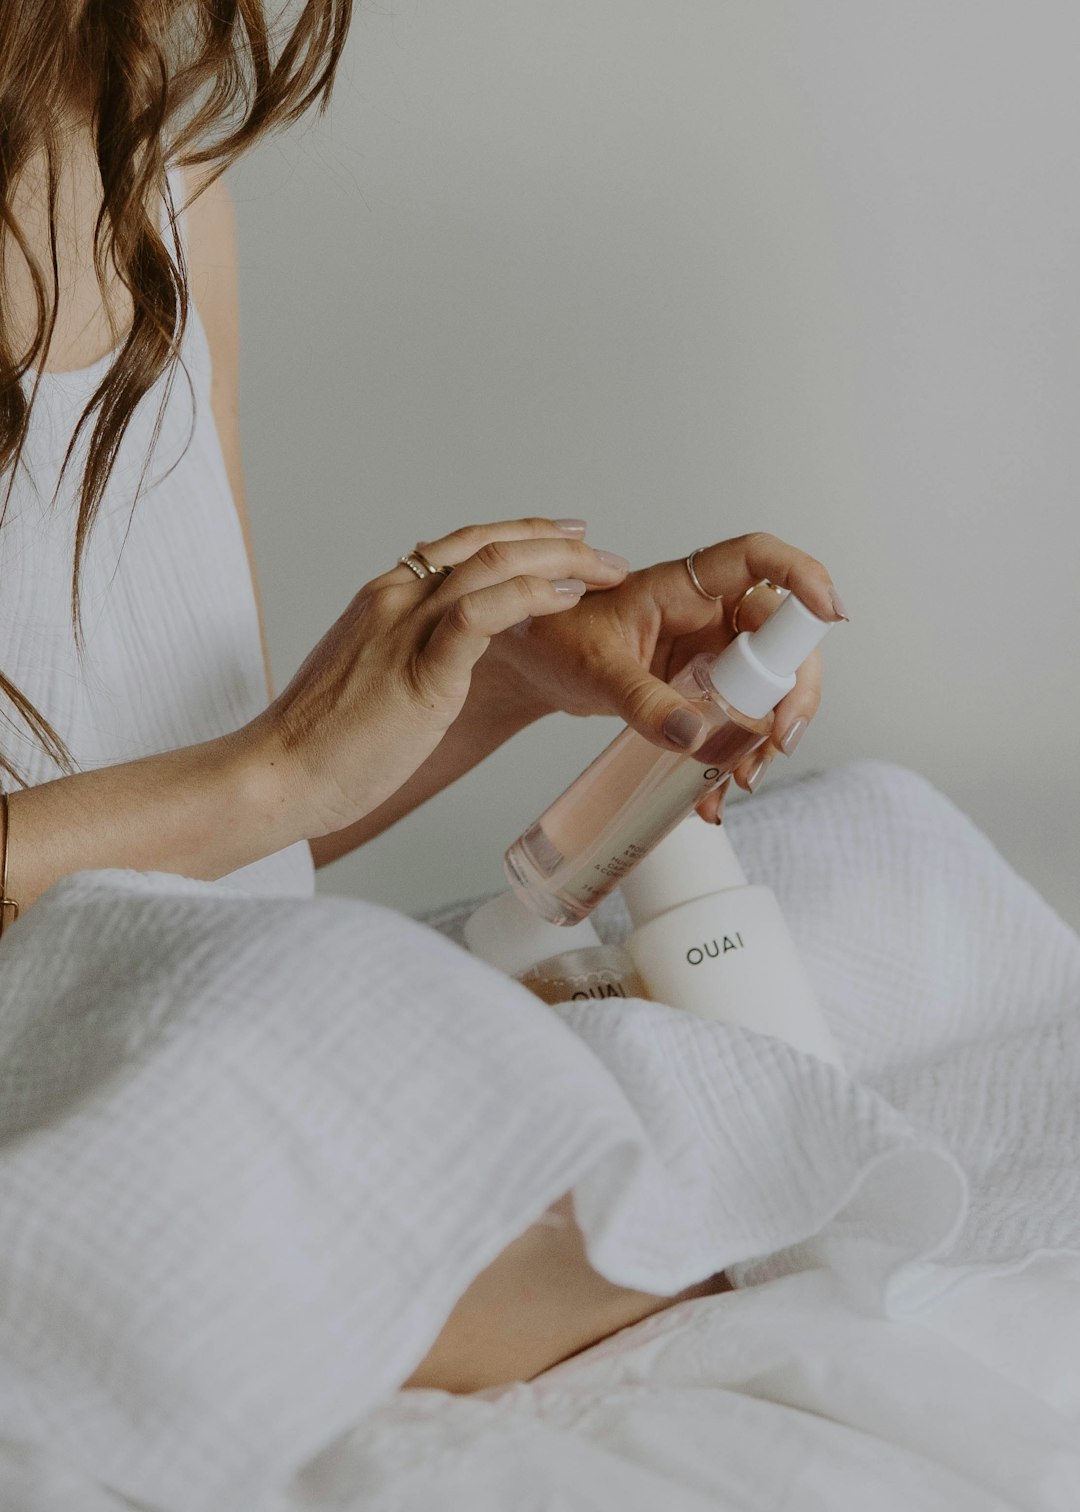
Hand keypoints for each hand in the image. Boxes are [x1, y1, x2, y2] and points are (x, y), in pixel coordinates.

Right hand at [249, 519, 630, 836]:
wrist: (276, 774)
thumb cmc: (320, 744)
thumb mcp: (368, 682)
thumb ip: (402, 658)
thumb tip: (438, 663)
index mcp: (382, 599)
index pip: (462, 546)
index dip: (521, 536)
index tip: (564, 538)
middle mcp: (394, 599)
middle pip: (487, 543)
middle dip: (555, 540)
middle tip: (604, 552)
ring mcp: (404, 630)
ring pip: (493, 565)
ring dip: (560, 561)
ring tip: (603, 571)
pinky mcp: (419, 671)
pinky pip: (484, 615)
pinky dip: (532, 597)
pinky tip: (567, 598)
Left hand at [483, 531, 846, 820]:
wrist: (534, 666)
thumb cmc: (557, 640)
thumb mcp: (596, 668)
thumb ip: (641, 701)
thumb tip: (692, 737)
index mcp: (686, 587)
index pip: (757, 560)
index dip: (801, 575)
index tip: (831, 612)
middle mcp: (709, 614)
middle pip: (783, 638)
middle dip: (793, 693)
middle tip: (778, 742)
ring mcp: (711, 654)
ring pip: (769, 687)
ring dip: (768, 735)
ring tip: (742, 779)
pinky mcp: (703, 691)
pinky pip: (737, 721)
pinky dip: (733, 758)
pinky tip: (712, 793)